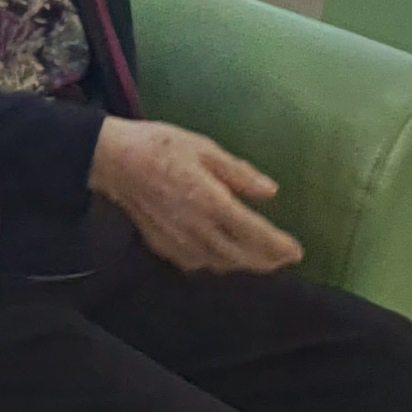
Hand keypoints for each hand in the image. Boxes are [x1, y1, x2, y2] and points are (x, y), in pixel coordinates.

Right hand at [89, 117, 299, 273]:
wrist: (114, 160)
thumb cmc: (161, 146)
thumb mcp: (205, 149)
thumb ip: (239, 174)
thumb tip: (271, 192)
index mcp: (211, 202)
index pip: (254, 233)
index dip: (278, 246)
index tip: (297, 252)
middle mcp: (197, 228)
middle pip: (240, 256)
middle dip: (267, 261)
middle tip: (284, 259)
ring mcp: (178, 241)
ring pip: (219, 264)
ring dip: (244, 265)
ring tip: (261, 260)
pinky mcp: (162, 245)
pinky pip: (197, 263)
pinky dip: (216, 264)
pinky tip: (223, 256)